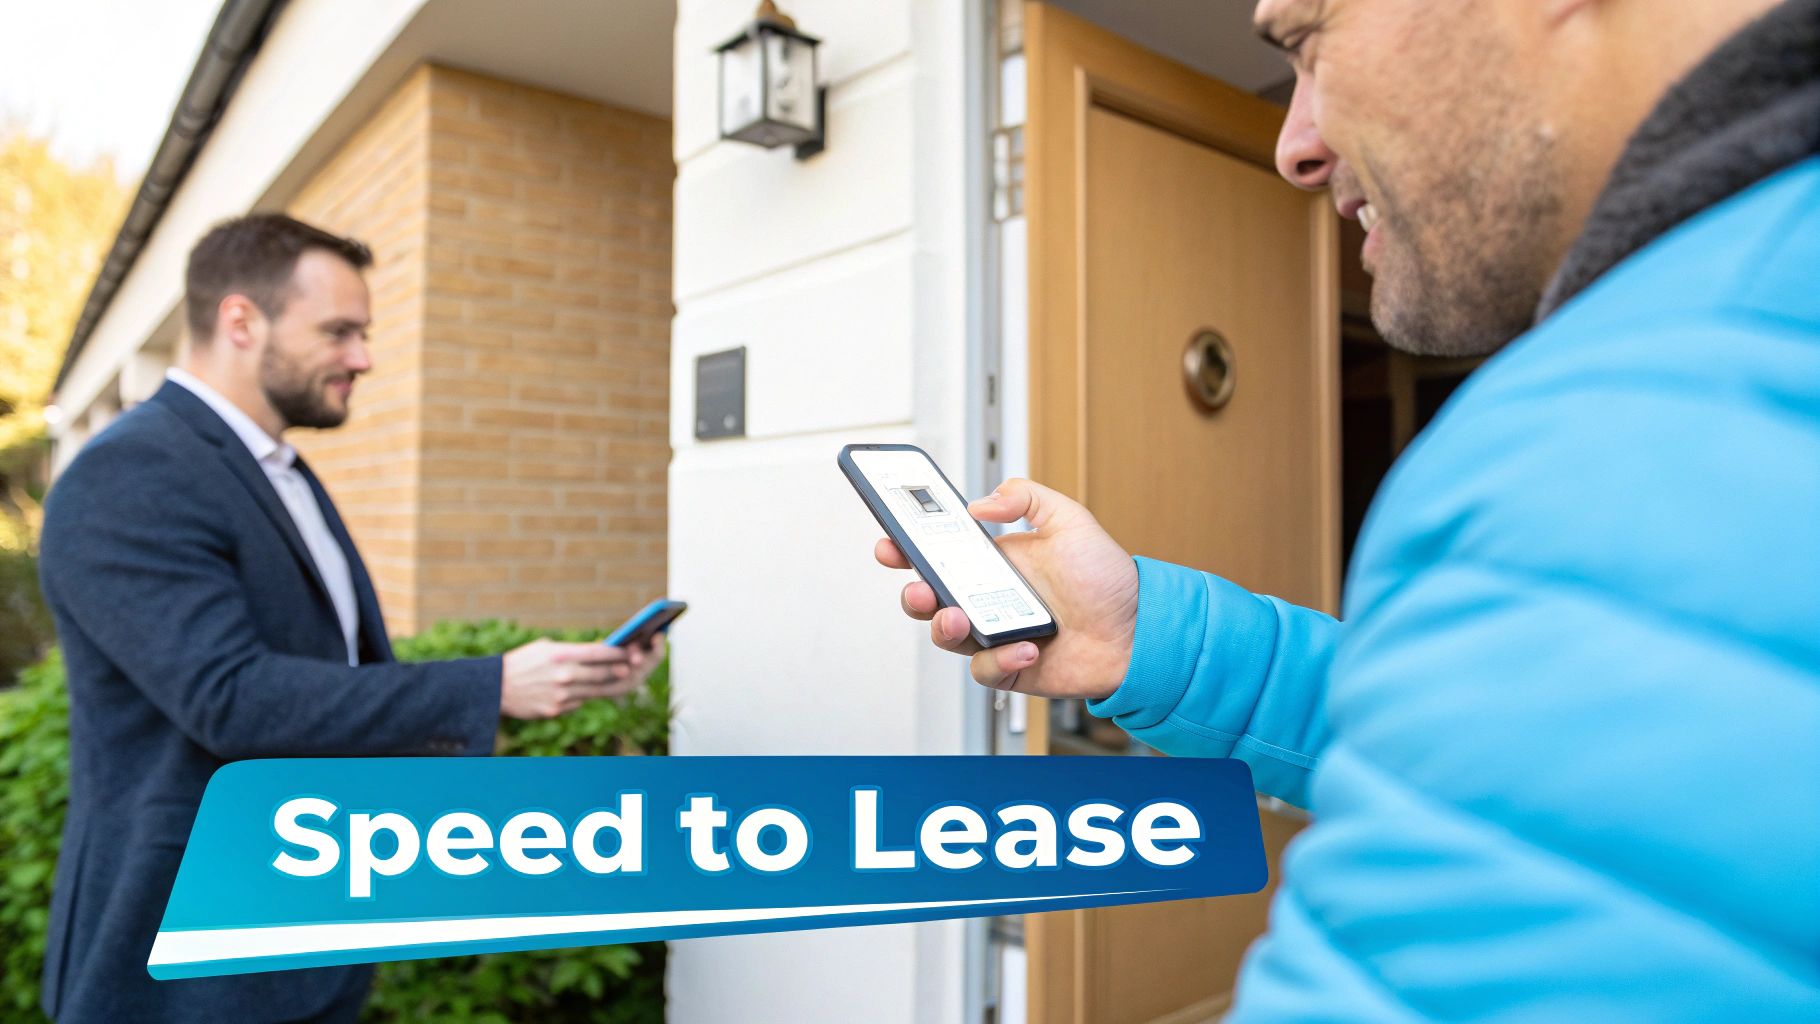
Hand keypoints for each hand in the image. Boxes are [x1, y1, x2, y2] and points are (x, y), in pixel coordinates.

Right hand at [500, 639, 643, 719]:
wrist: (494, 688)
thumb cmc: (522, 662)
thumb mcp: (545, 648)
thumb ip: (571, 651)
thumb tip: (598, 652)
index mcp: (561, 655)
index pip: (599, 653)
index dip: (619, 653)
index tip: (631, 651)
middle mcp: (564, 675)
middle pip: (602, 673)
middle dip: (620, 668)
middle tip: (633, 665)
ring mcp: (561, 695)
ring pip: (595, 690)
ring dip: (610, 683)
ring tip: (622, 677)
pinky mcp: (555, 710)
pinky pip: (578, 703)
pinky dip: (584, 696)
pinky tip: (590, 689)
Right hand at [876, 477, 1138, 698]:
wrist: (1140, 630)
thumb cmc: (1108, 580)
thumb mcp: (1070, 519)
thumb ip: (1026, 496)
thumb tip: (982, 502)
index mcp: (992, 562)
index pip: (937, 553)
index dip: (906, 548)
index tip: (890, 541)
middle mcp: (987, 599)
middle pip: (929, 598)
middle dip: (913, 592)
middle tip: (920, 586)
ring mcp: (995, 635)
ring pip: (946, 635)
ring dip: (944, 626)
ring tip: (960, 616)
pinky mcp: (1010, 669)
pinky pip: (985, 669)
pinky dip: (1000, 660)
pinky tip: (1027, 647)